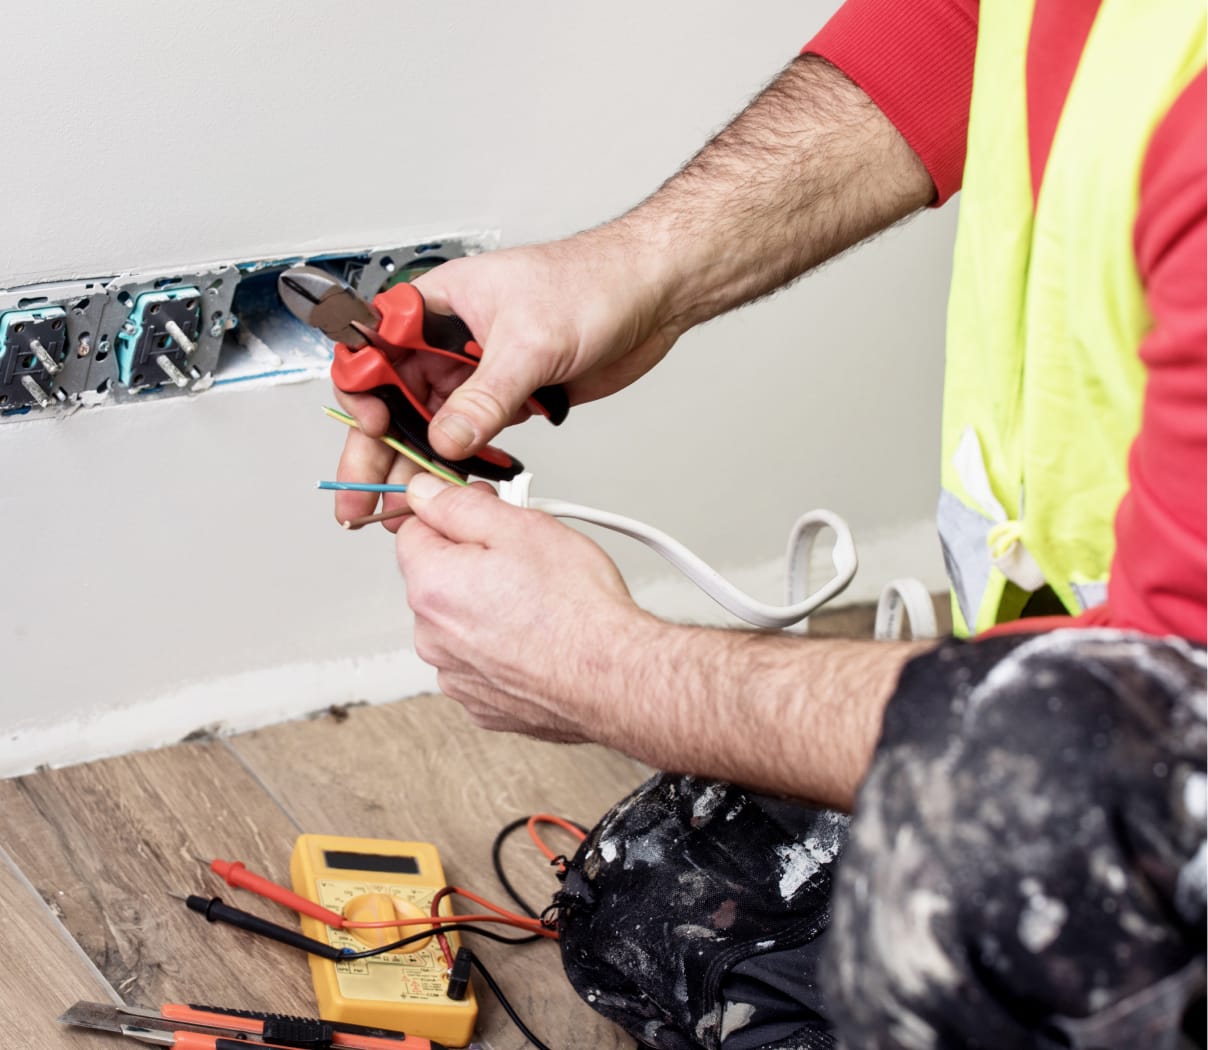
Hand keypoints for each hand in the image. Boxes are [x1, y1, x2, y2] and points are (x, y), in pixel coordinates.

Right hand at [333, 229, 681, 529]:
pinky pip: (470, 436)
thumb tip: (448, 440)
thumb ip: (485, 396)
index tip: (374, 428)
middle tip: (365, 495)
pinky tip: (450, 489)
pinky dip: (460, 464)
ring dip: (417, 465)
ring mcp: (478, 370)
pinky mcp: (508, 397)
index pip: (375, 349)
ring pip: (430, 424)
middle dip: (378, 448)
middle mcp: (450, 338)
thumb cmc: (592, 282)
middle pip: (394, 398)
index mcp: (439, 304)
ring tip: (400, 507)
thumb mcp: (530, 341)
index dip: (365, 392)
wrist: (650, 294)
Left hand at [395, 472, 650, 742]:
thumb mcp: (520, 527)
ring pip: (459, 624)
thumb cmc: (577, 607)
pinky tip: (537, 640)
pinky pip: (480, 662)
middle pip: (437, 579)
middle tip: (525, 560)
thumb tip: (426, 493)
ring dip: (485, 608)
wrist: (614, 675)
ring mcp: (455, 676)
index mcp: (432, 586)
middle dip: (471, 563)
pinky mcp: (482, 704)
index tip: (487, 516)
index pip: (414, 531)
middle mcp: (432, 637)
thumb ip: (459, 506)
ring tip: (538, 605)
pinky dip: (501, 649)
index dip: (454, 515)